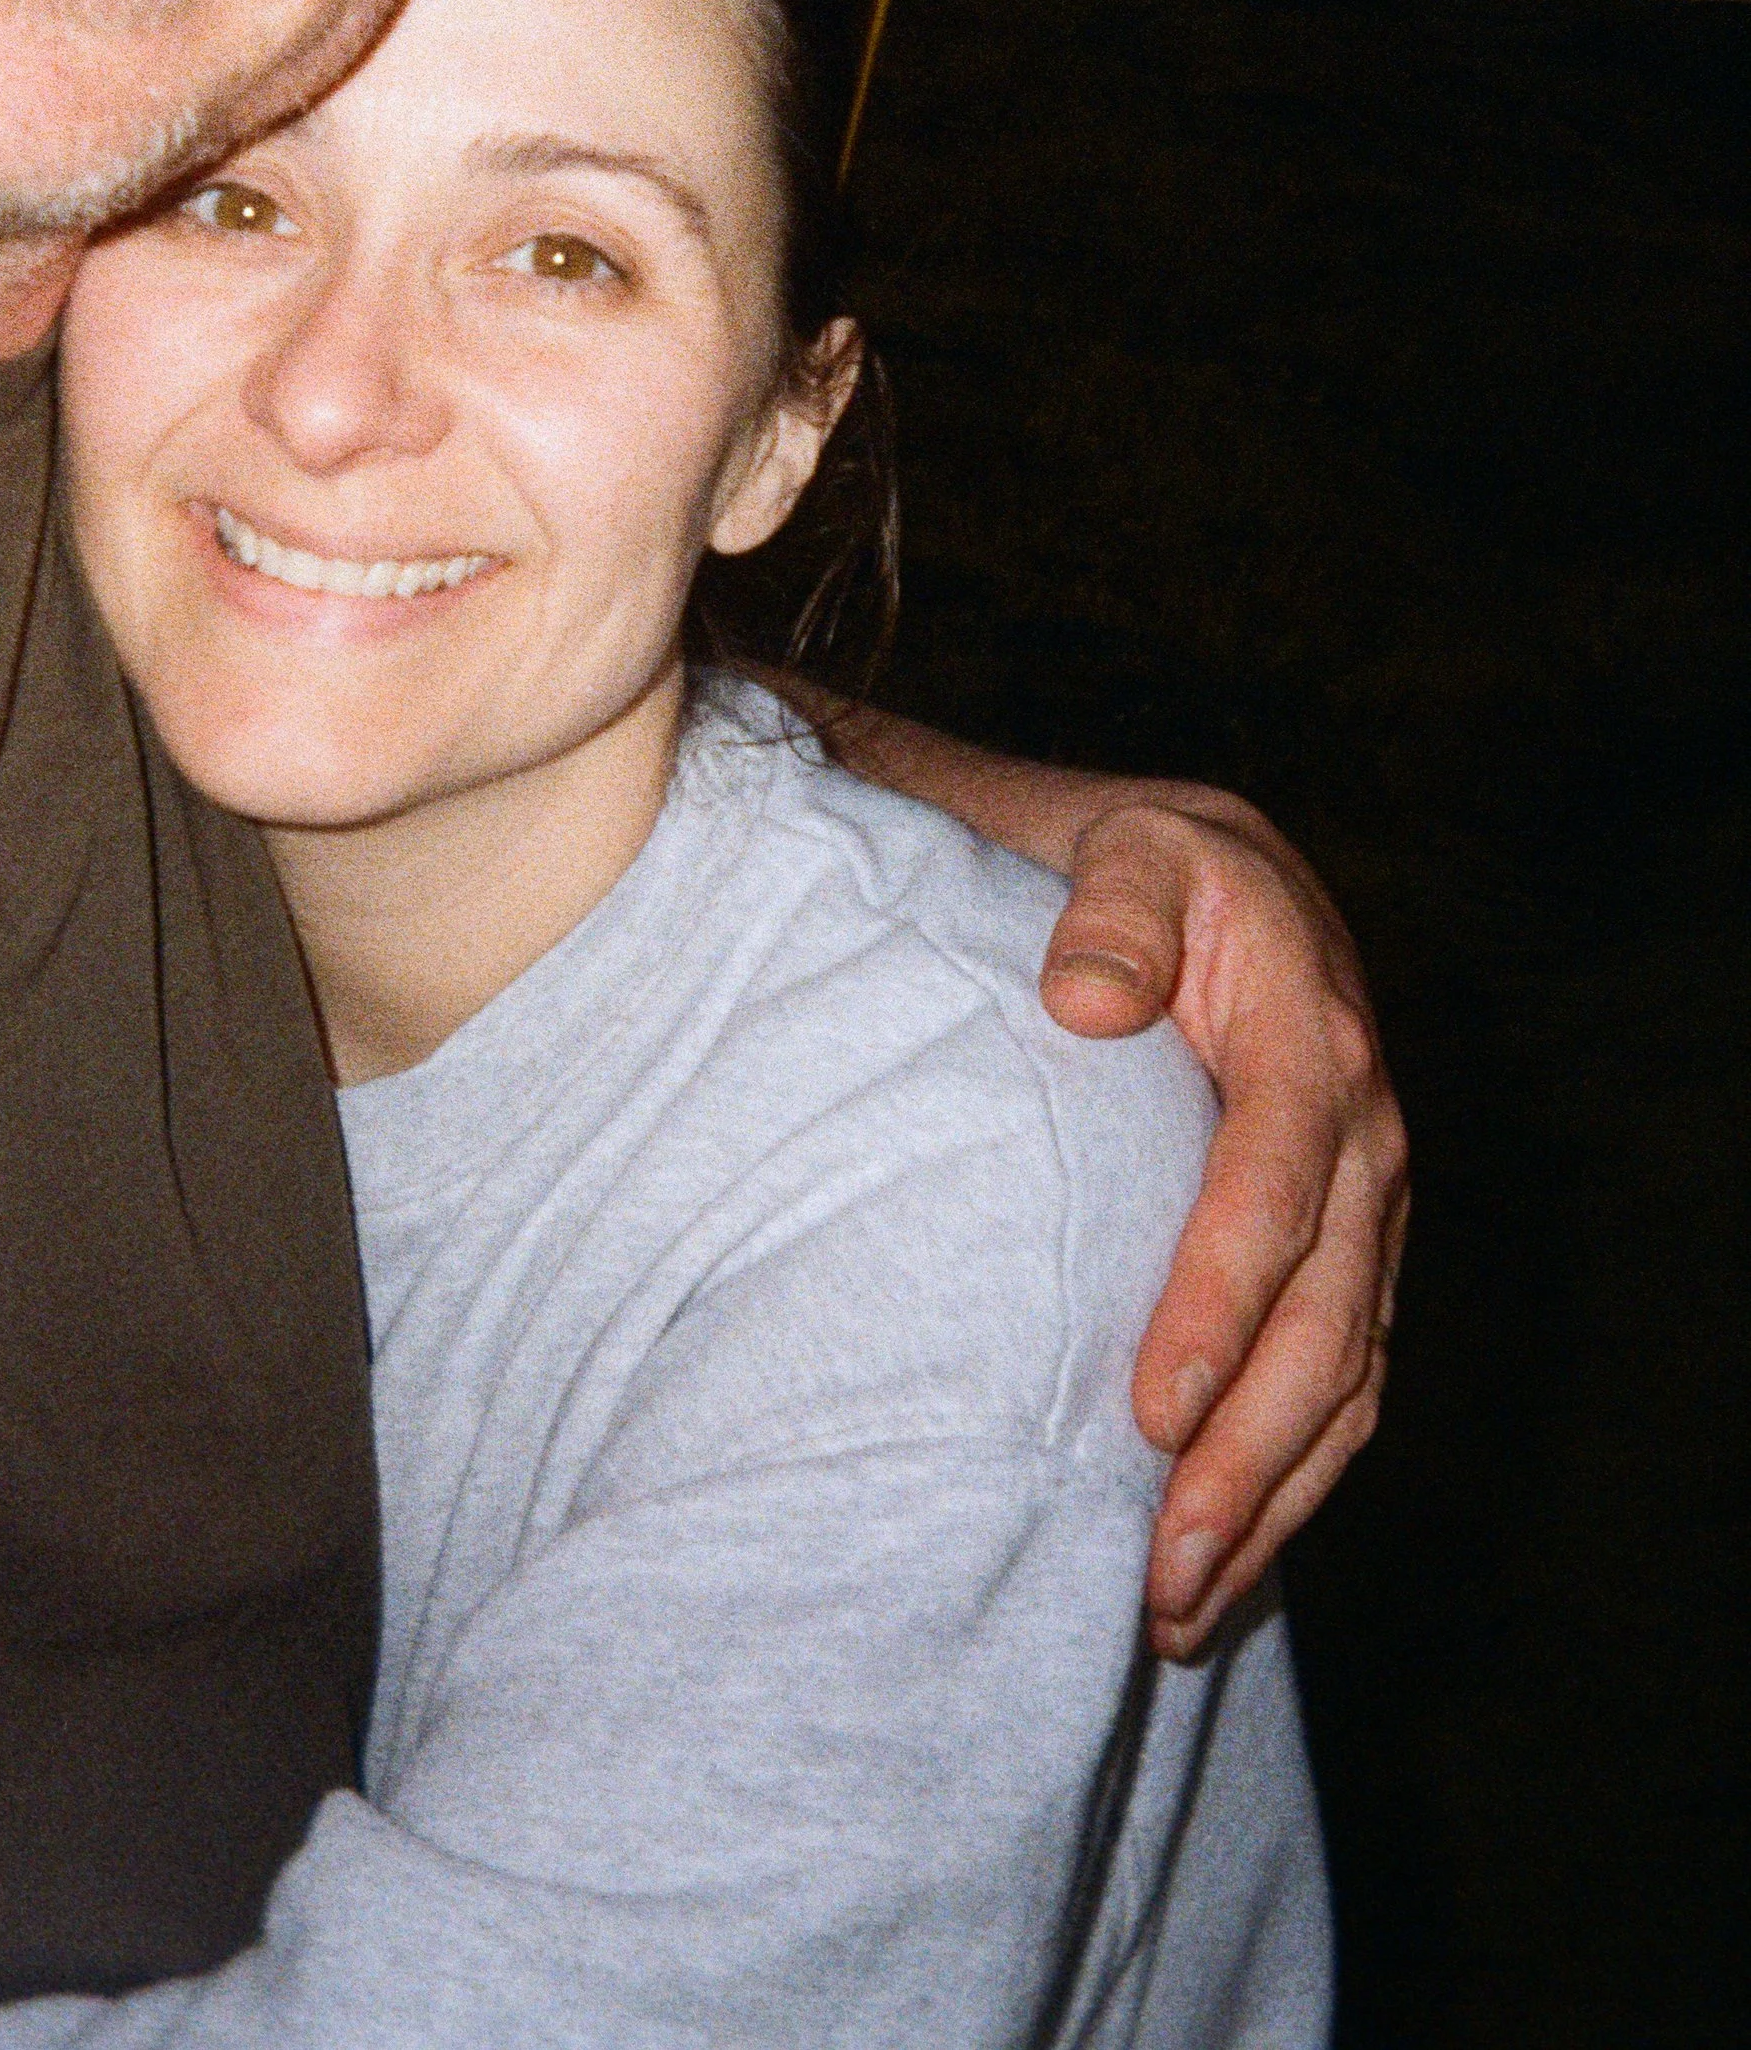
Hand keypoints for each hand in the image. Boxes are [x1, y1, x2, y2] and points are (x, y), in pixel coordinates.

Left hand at [1036, 786, 1406, 1658]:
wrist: (1211, 875)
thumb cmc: (1146, 868)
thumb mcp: (1129, 848)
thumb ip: (1112, 912)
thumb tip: (1088, 998)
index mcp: (1314, 1041)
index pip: (1268, 1192)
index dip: (1217, 1307)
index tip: (1150, 1410)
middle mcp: (1364, 1140)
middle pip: (1322, 1326)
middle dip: (1244, 1459)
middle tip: (1156, 1569)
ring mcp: (1368, 1209)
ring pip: (1343, 1385)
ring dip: (1270, 1506)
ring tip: (1172, 1609)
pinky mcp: (1349, 1255)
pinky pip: (1340, 1389)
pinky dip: (1291, 1485)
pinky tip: (1218, 1565)